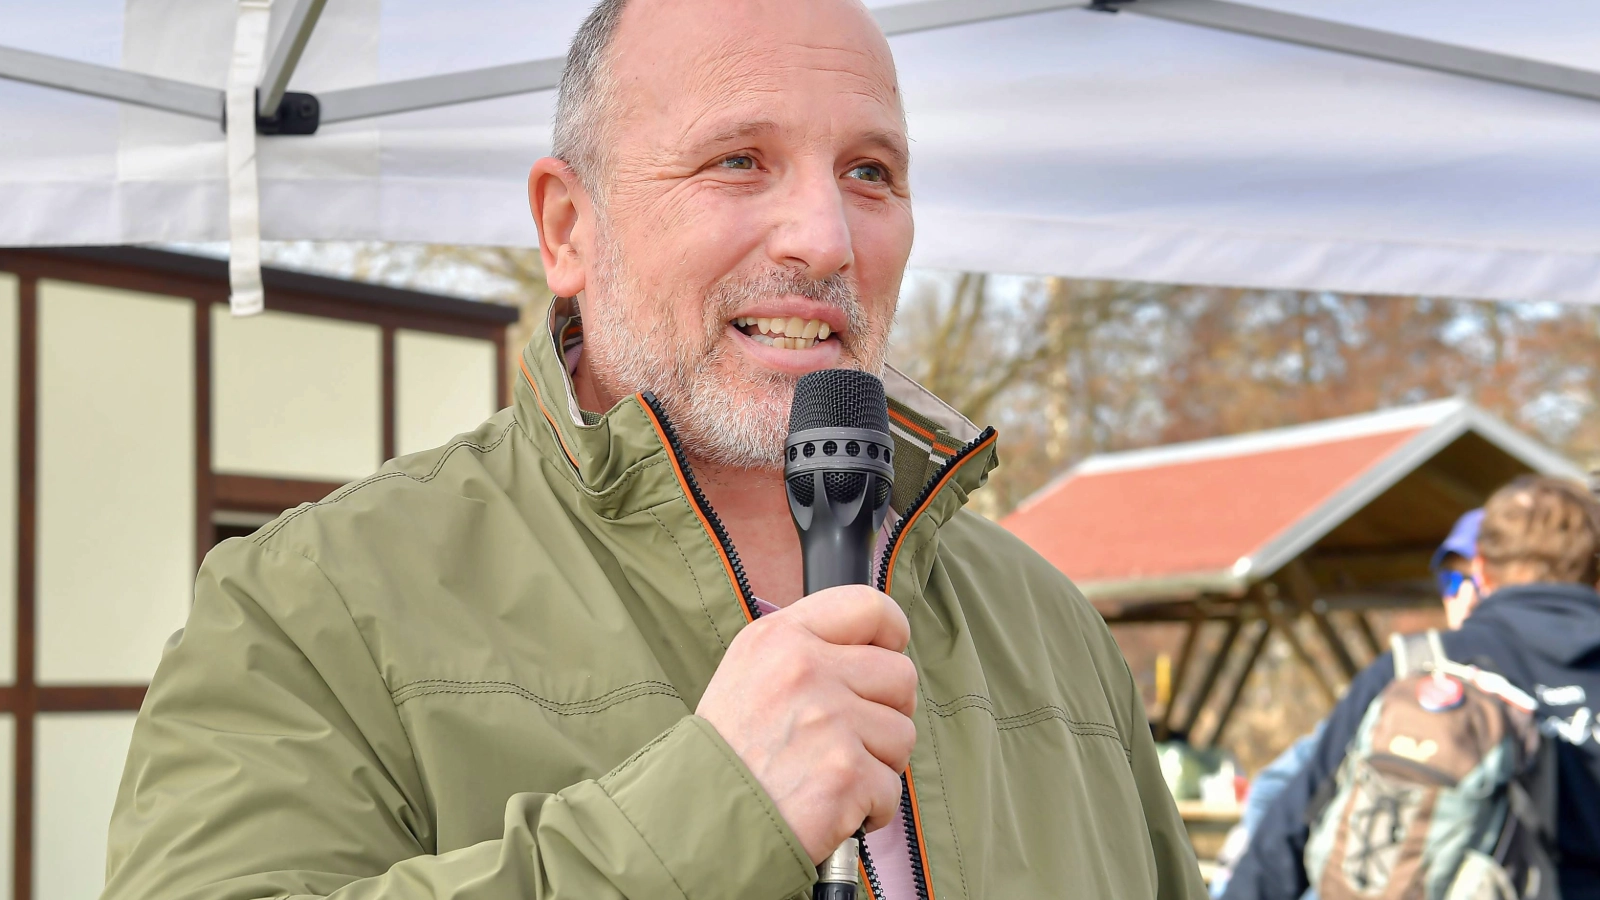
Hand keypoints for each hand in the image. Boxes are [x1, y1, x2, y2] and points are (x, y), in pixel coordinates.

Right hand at [696, 584, 917, 863]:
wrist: (696, 821)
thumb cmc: (728, 752)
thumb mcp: (749, 672)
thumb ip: (808, 650)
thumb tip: (878, 649)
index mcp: (781, 637)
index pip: (870, 606)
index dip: (891, 635)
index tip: (887, 657)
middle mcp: (805, 670)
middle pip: (901, 675)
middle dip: (888, 712)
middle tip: (850, 737)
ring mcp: (828, 721)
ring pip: (902, 734)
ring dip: (878, 763)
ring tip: (829, 774)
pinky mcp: (845, 774)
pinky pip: (891, 788)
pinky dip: (870, 807)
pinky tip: (832, 807)